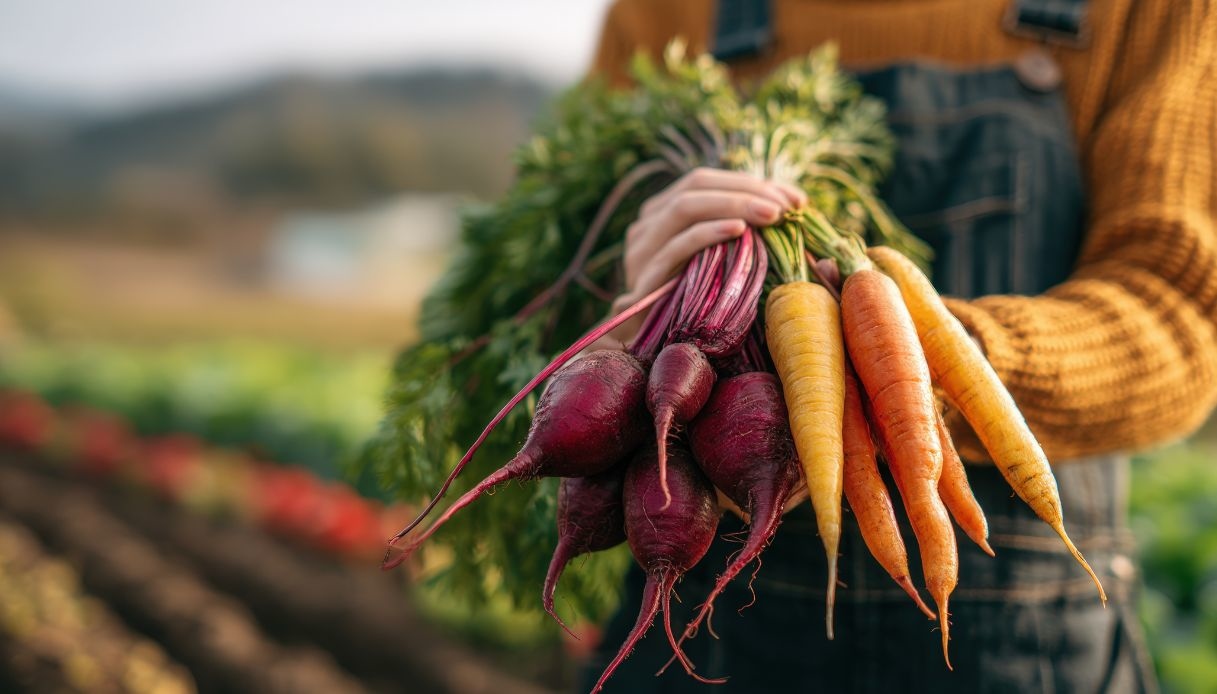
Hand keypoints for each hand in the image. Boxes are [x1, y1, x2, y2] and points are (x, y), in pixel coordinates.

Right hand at [597, 168, 805, 346]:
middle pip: (696, 186)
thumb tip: (795, 204)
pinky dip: (709, 233)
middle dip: (747, 190)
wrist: (656, 353)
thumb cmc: (700, 307)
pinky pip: (677, 246)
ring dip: (734, 205)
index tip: (797, 199)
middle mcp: (647, 225)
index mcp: (663, 213)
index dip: (751, 183)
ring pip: (685, 207)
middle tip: (788, 206)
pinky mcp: (645, 278)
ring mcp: (642, 249)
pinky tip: (739, 231)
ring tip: (773, 215)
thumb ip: (743, 230)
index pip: (705, 181)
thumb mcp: (723, 261)